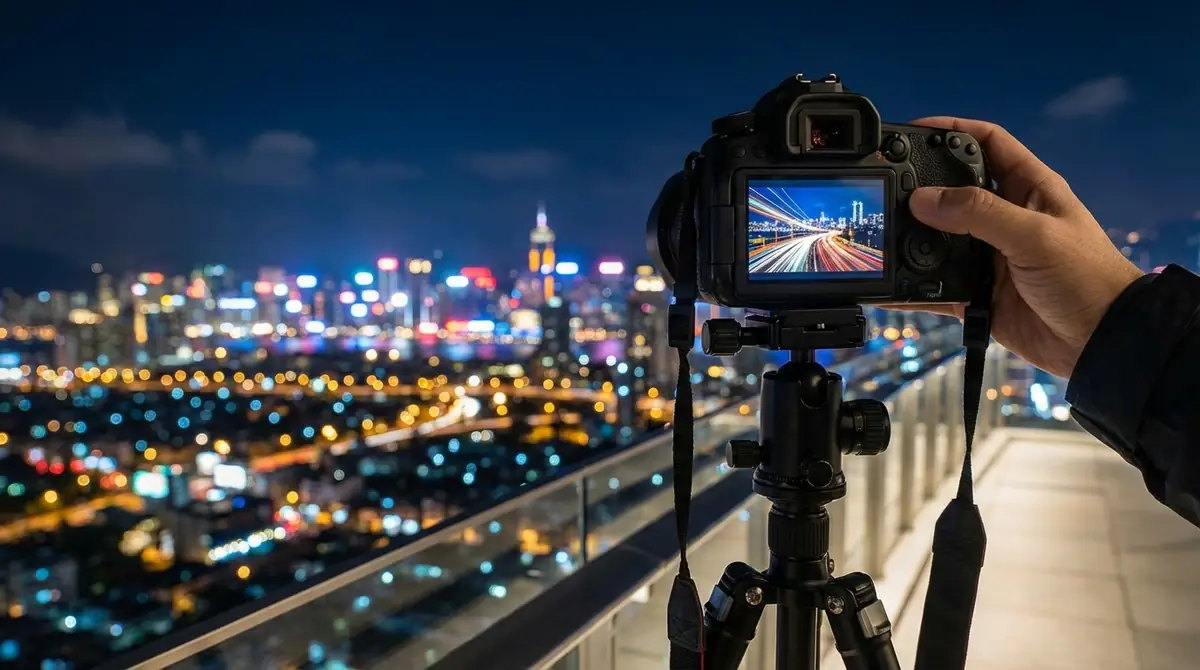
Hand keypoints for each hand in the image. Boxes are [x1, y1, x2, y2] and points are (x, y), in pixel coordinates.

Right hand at [892, 117, 1143, 378]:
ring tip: (881, 235)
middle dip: (920, 187)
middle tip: (884, 185)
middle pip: (953, 191)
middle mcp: (1005, 217)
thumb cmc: (1085, 276)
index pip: (987, 143)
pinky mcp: (977, 293)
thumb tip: (921, 199)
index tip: (912, 130)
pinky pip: (935, 286)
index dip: (952, 130)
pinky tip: (891, 285)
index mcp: (1028, 188)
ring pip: (939, 239)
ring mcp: (988, 256)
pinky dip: (913, 287)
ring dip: (913, 239)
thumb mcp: (1034, 234)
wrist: (1101, 342)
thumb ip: (978, 213)